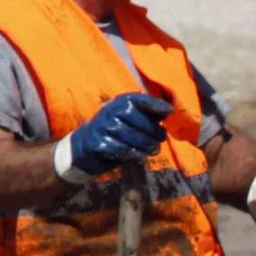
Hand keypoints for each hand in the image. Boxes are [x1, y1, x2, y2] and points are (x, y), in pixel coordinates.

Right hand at [54, 91, 171, 182]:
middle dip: (151, 128)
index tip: (168, 111)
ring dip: (144, 143)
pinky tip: (139, 157)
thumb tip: (169, 111)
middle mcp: (108, 111)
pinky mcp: (96, 143)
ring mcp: (100, 126)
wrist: (86, 147)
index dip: (153, 103)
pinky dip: (132, 153)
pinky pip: (117, 148)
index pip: (136, 98)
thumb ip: (148, 116)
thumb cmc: (118, 133)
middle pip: (132, 114)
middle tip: (161, 139)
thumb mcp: (132, 121)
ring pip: (125, 132)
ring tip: (153, 150)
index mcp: (119, 103)